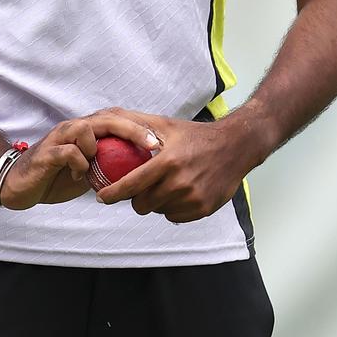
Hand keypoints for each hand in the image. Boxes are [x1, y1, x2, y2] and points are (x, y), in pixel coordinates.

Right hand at [0, 109, 158, 210]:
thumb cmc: (55, 176)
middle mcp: (73, 129)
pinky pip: (68, 152)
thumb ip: (106, 166)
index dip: (138, 128)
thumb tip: (136, 174)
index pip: (116, 120)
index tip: (161, 141)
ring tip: (97, 166)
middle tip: (152, 145)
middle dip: (132, 130)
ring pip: (85, 129)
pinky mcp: (47, 154)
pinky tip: (78, 176)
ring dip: (98, 148)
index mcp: (86, 131)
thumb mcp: (87, 171)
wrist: (19, 184)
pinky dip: (78, 163)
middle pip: (107, 118)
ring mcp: (59, 139)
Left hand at [94, 108, 257, 223]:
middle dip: (136, 198)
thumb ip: (140, 125)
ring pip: (158, 210)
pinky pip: (175, 216)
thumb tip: (113, 119)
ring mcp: (192, 198)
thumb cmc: (196, 135)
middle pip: (143, 203)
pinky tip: (178, 193)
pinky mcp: (202, 209)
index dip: (114, 193)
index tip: (102, 197)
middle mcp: (180, 182)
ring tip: (164, 185)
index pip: (133, 184)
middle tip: (139, 188)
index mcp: (168, 161)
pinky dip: (171, 208)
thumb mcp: (168, 126)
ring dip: (156, 202)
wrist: (234, 146)